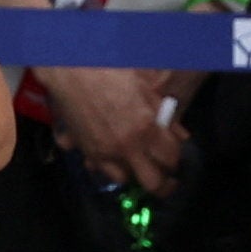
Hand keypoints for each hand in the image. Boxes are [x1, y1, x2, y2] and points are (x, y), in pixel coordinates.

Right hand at [38, 63, 184, 192]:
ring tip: (135, 161)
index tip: (174, 156)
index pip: (170, 158)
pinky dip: (106, 164)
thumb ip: (165, 113)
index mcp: (145, 128)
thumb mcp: (145, 87)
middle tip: (166, 179)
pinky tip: (109, 152)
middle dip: (163, 183)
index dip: (176, 160)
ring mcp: (103, 151)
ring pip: (123, 179)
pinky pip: (97, 167)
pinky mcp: (84, 149)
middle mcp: (125, 146)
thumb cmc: (111, 69)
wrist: (71, 67)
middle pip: (152, 182)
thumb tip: (180, 133)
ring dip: (132, 172)